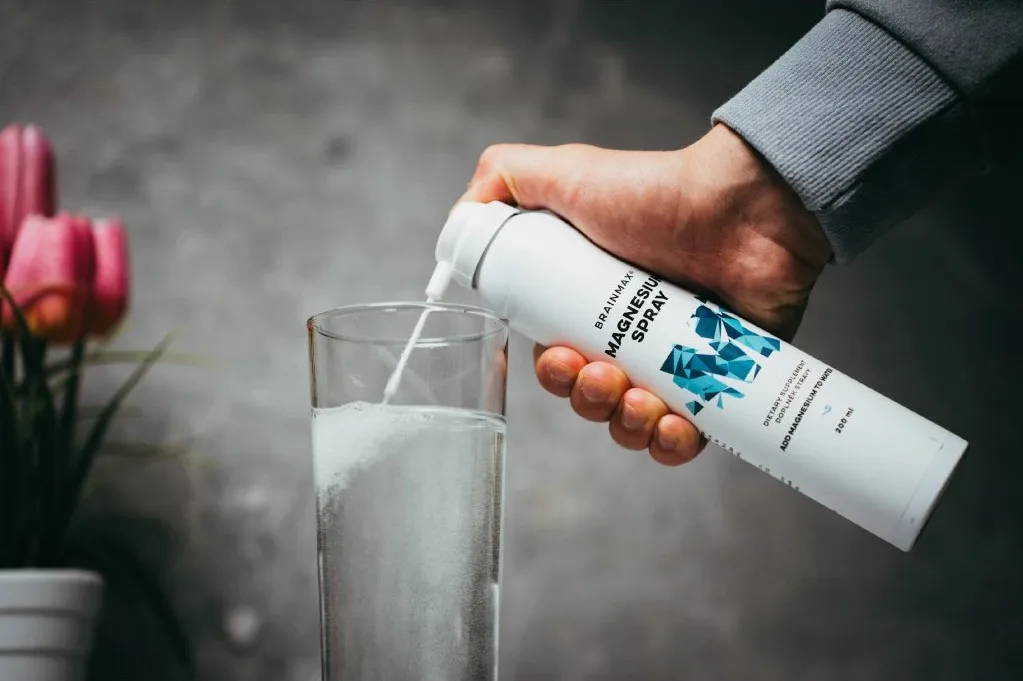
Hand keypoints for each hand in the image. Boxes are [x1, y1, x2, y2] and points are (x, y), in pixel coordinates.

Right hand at [459, 124, 831, 465]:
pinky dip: (672, 445)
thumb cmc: (655, 192)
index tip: (563, 358)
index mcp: (588, 305)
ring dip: (625, 424)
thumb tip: (458, 222)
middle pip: (588, 398)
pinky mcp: (718, 383)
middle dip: (587, 399)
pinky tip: (675, 426)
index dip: (552, 374)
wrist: (744, 207)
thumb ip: (501, 179)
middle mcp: (628, 339)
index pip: (555, 361)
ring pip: (631, 424)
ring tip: (643, 398)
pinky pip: (686, 439)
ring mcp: (674, 363)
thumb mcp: (563, 174)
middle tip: (603, 372)